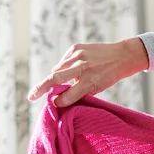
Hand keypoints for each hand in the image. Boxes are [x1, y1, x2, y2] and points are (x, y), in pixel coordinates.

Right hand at [30, 38, 149, 106]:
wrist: (122, 56)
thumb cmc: (109, 76)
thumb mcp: (98, 88)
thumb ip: (80, 93)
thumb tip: (59, 98)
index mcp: (90, 81)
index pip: (69, 95)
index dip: (59, 101)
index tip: (53, 105)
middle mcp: (83, 68)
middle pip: (55, 79)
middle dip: (41, 88)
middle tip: (31, 96)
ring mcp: (78, 56)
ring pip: (57, 69)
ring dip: (55, 77)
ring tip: (59, 82)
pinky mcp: (76, 48)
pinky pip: (62, 61)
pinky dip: (63, 67)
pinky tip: (70, 69)